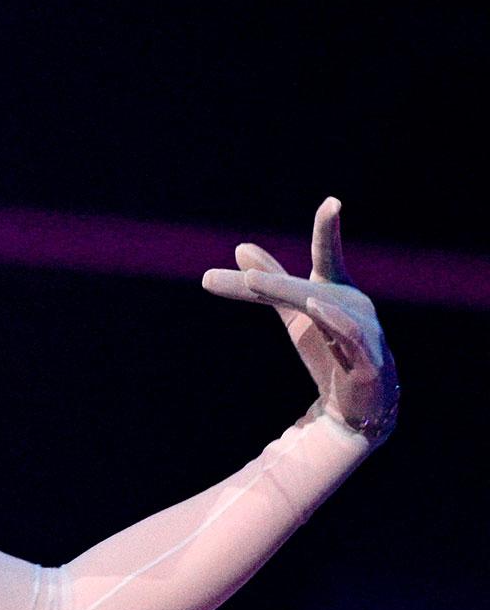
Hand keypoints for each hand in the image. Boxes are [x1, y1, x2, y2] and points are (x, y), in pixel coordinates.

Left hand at [201, 196, 399, 443]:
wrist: (351, 407)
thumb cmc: (327, 349)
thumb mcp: (291, 311)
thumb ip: (268, 280)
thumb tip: (240, 245)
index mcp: (336, 289)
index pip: (328, 254)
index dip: (329, 229)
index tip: (334, 202)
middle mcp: (354, 305)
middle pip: (305, 288)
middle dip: (271, 283)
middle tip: (243, 278)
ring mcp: (364, 333)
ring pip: (324, 310)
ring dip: (292, 296)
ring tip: (257, 284)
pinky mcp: (368, 364)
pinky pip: (352, 339)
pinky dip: (336, 323)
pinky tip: (315, 307)